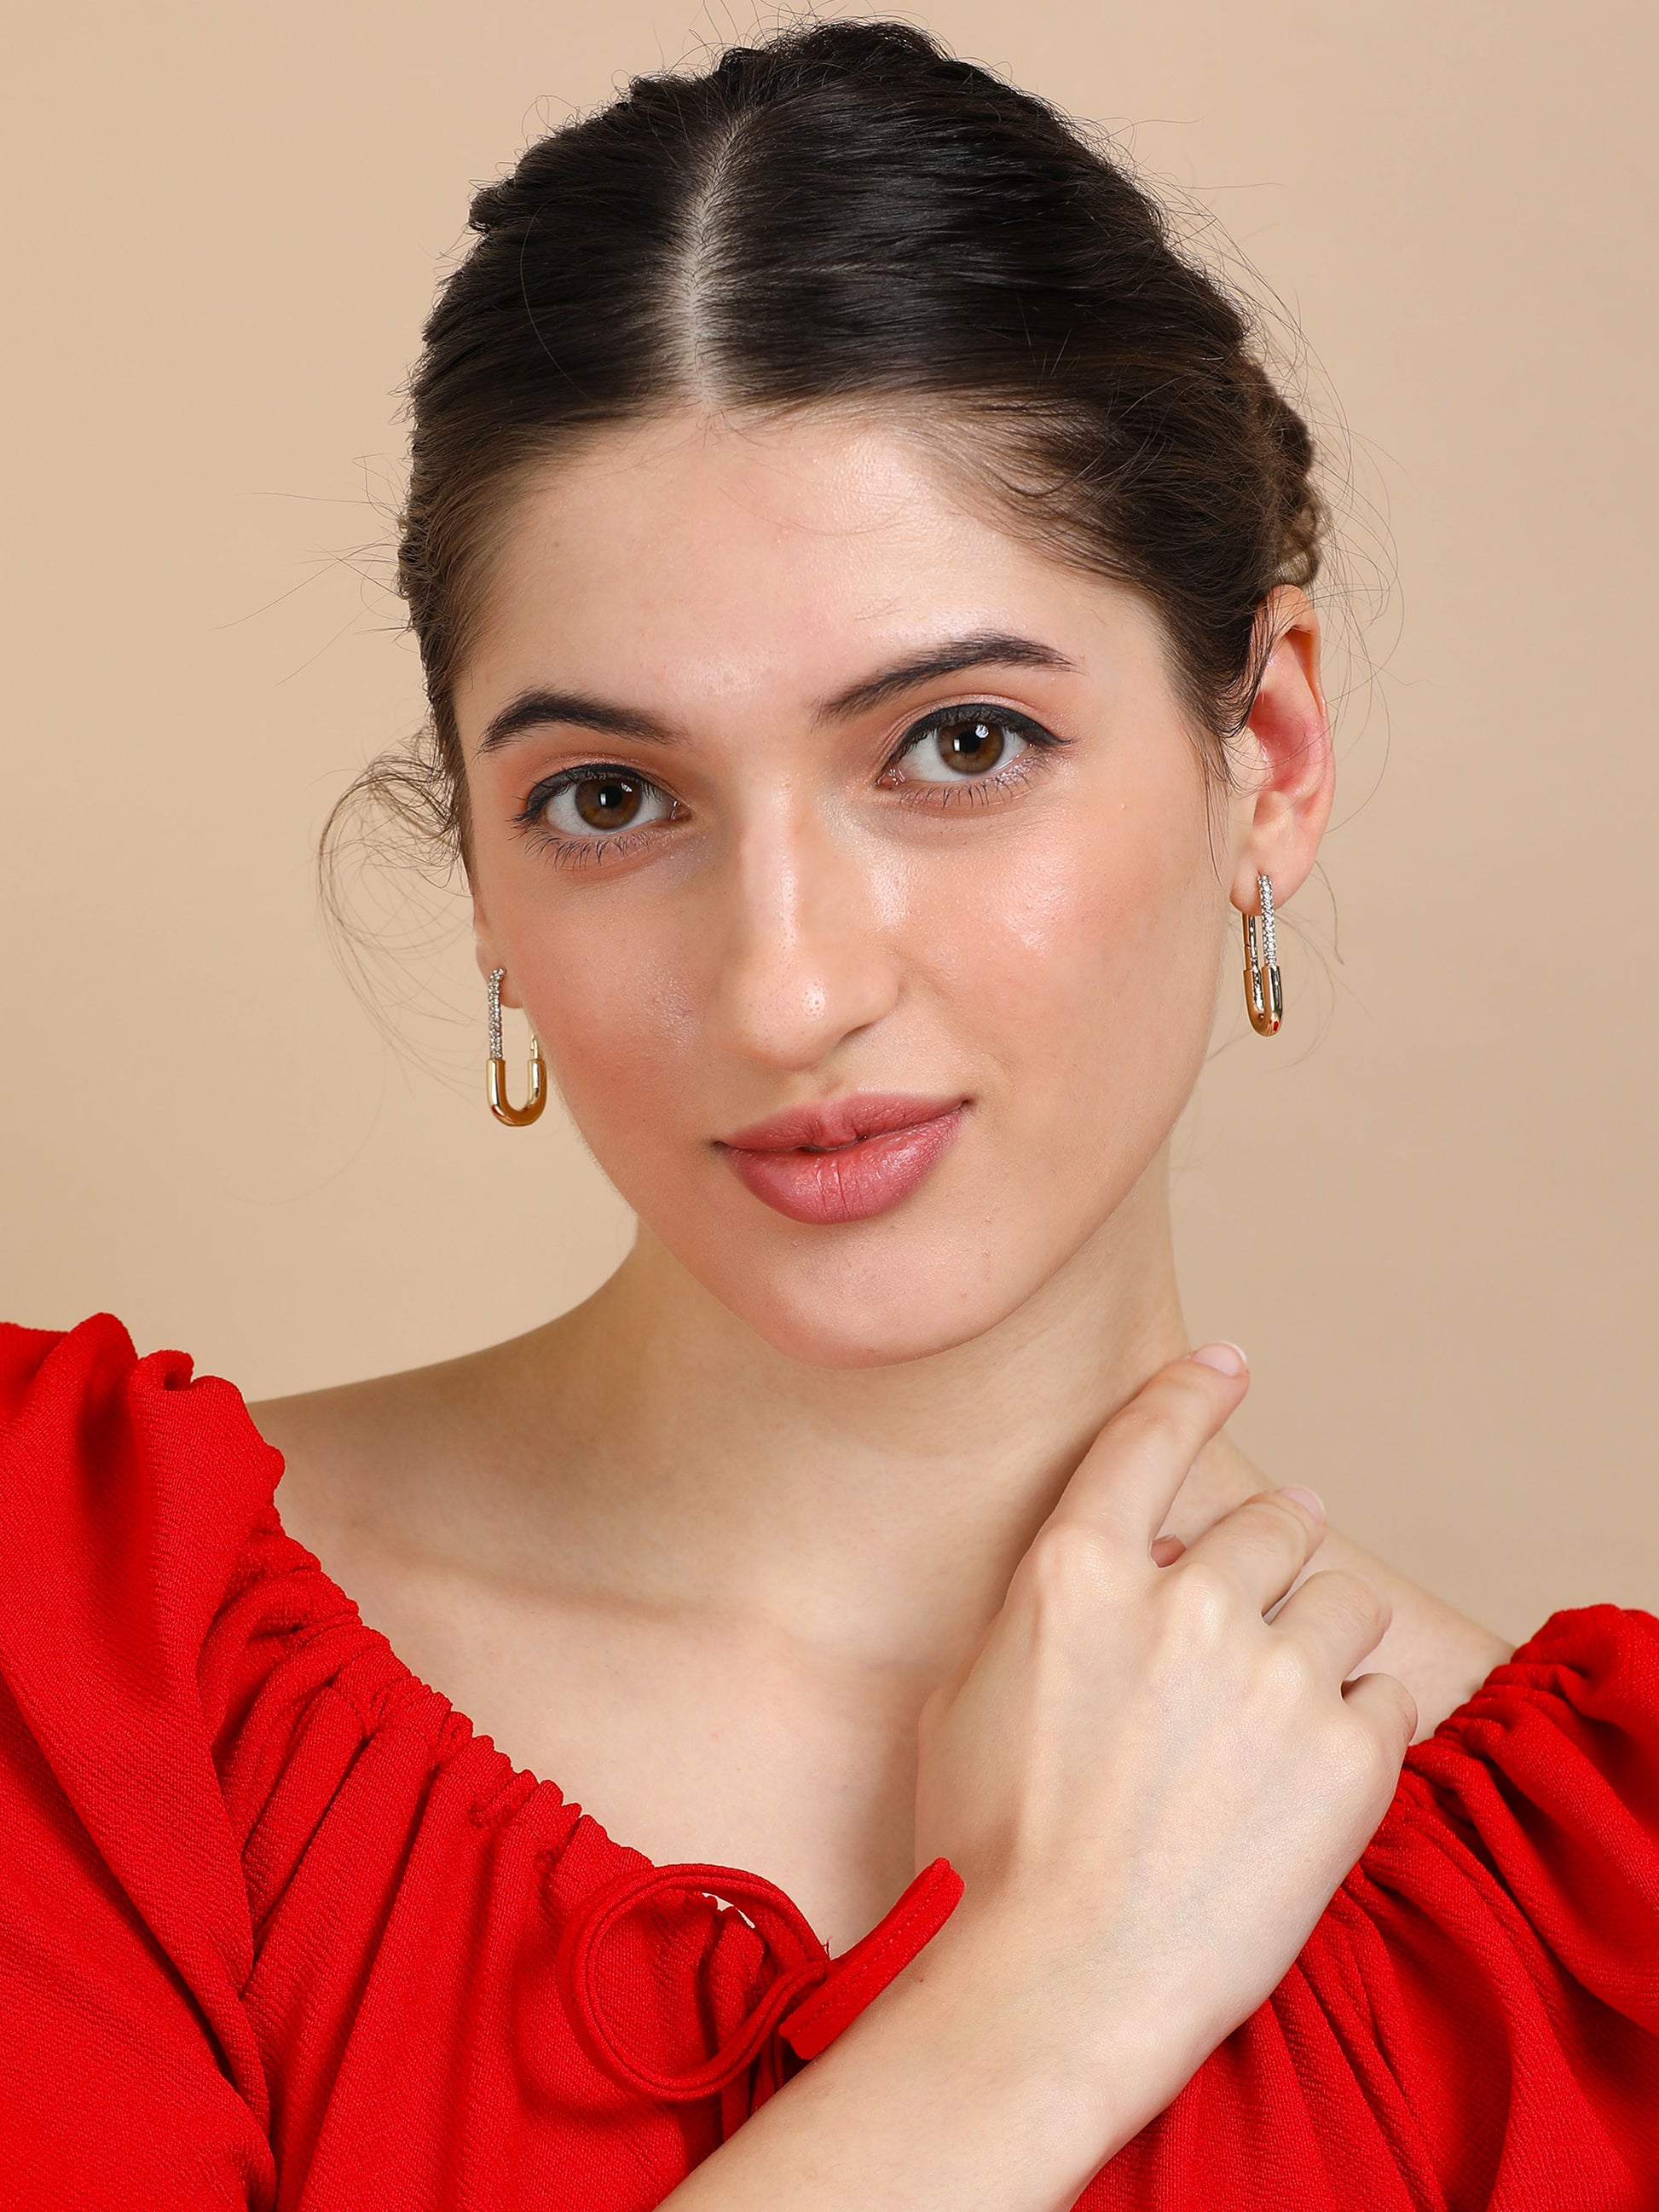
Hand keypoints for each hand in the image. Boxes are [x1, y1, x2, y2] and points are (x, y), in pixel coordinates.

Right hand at [912, 1345, 1414, 2130]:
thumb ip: (1041, 1613)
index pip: (1149, 1436)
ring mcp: (1272, 1675)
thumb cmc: (984, 1854)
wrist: (1054, 1987)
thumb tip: (1105, 1575)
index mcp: (1075, 1573)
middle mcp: (1182, 1600)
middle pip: (1271, 1523)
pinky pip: (1385, 1697)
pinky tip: (1311, 1773)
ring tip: (1286, 1698)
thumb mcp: (962, 1697)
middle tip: (1273, 1575)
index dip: (1195, 1387)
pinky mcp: (1346, 1758)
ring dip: (1319, 1634)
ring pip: (1342, 1600)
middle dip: (1276, 1544)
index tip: (1230, 1364)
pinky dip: (1357, 1722)